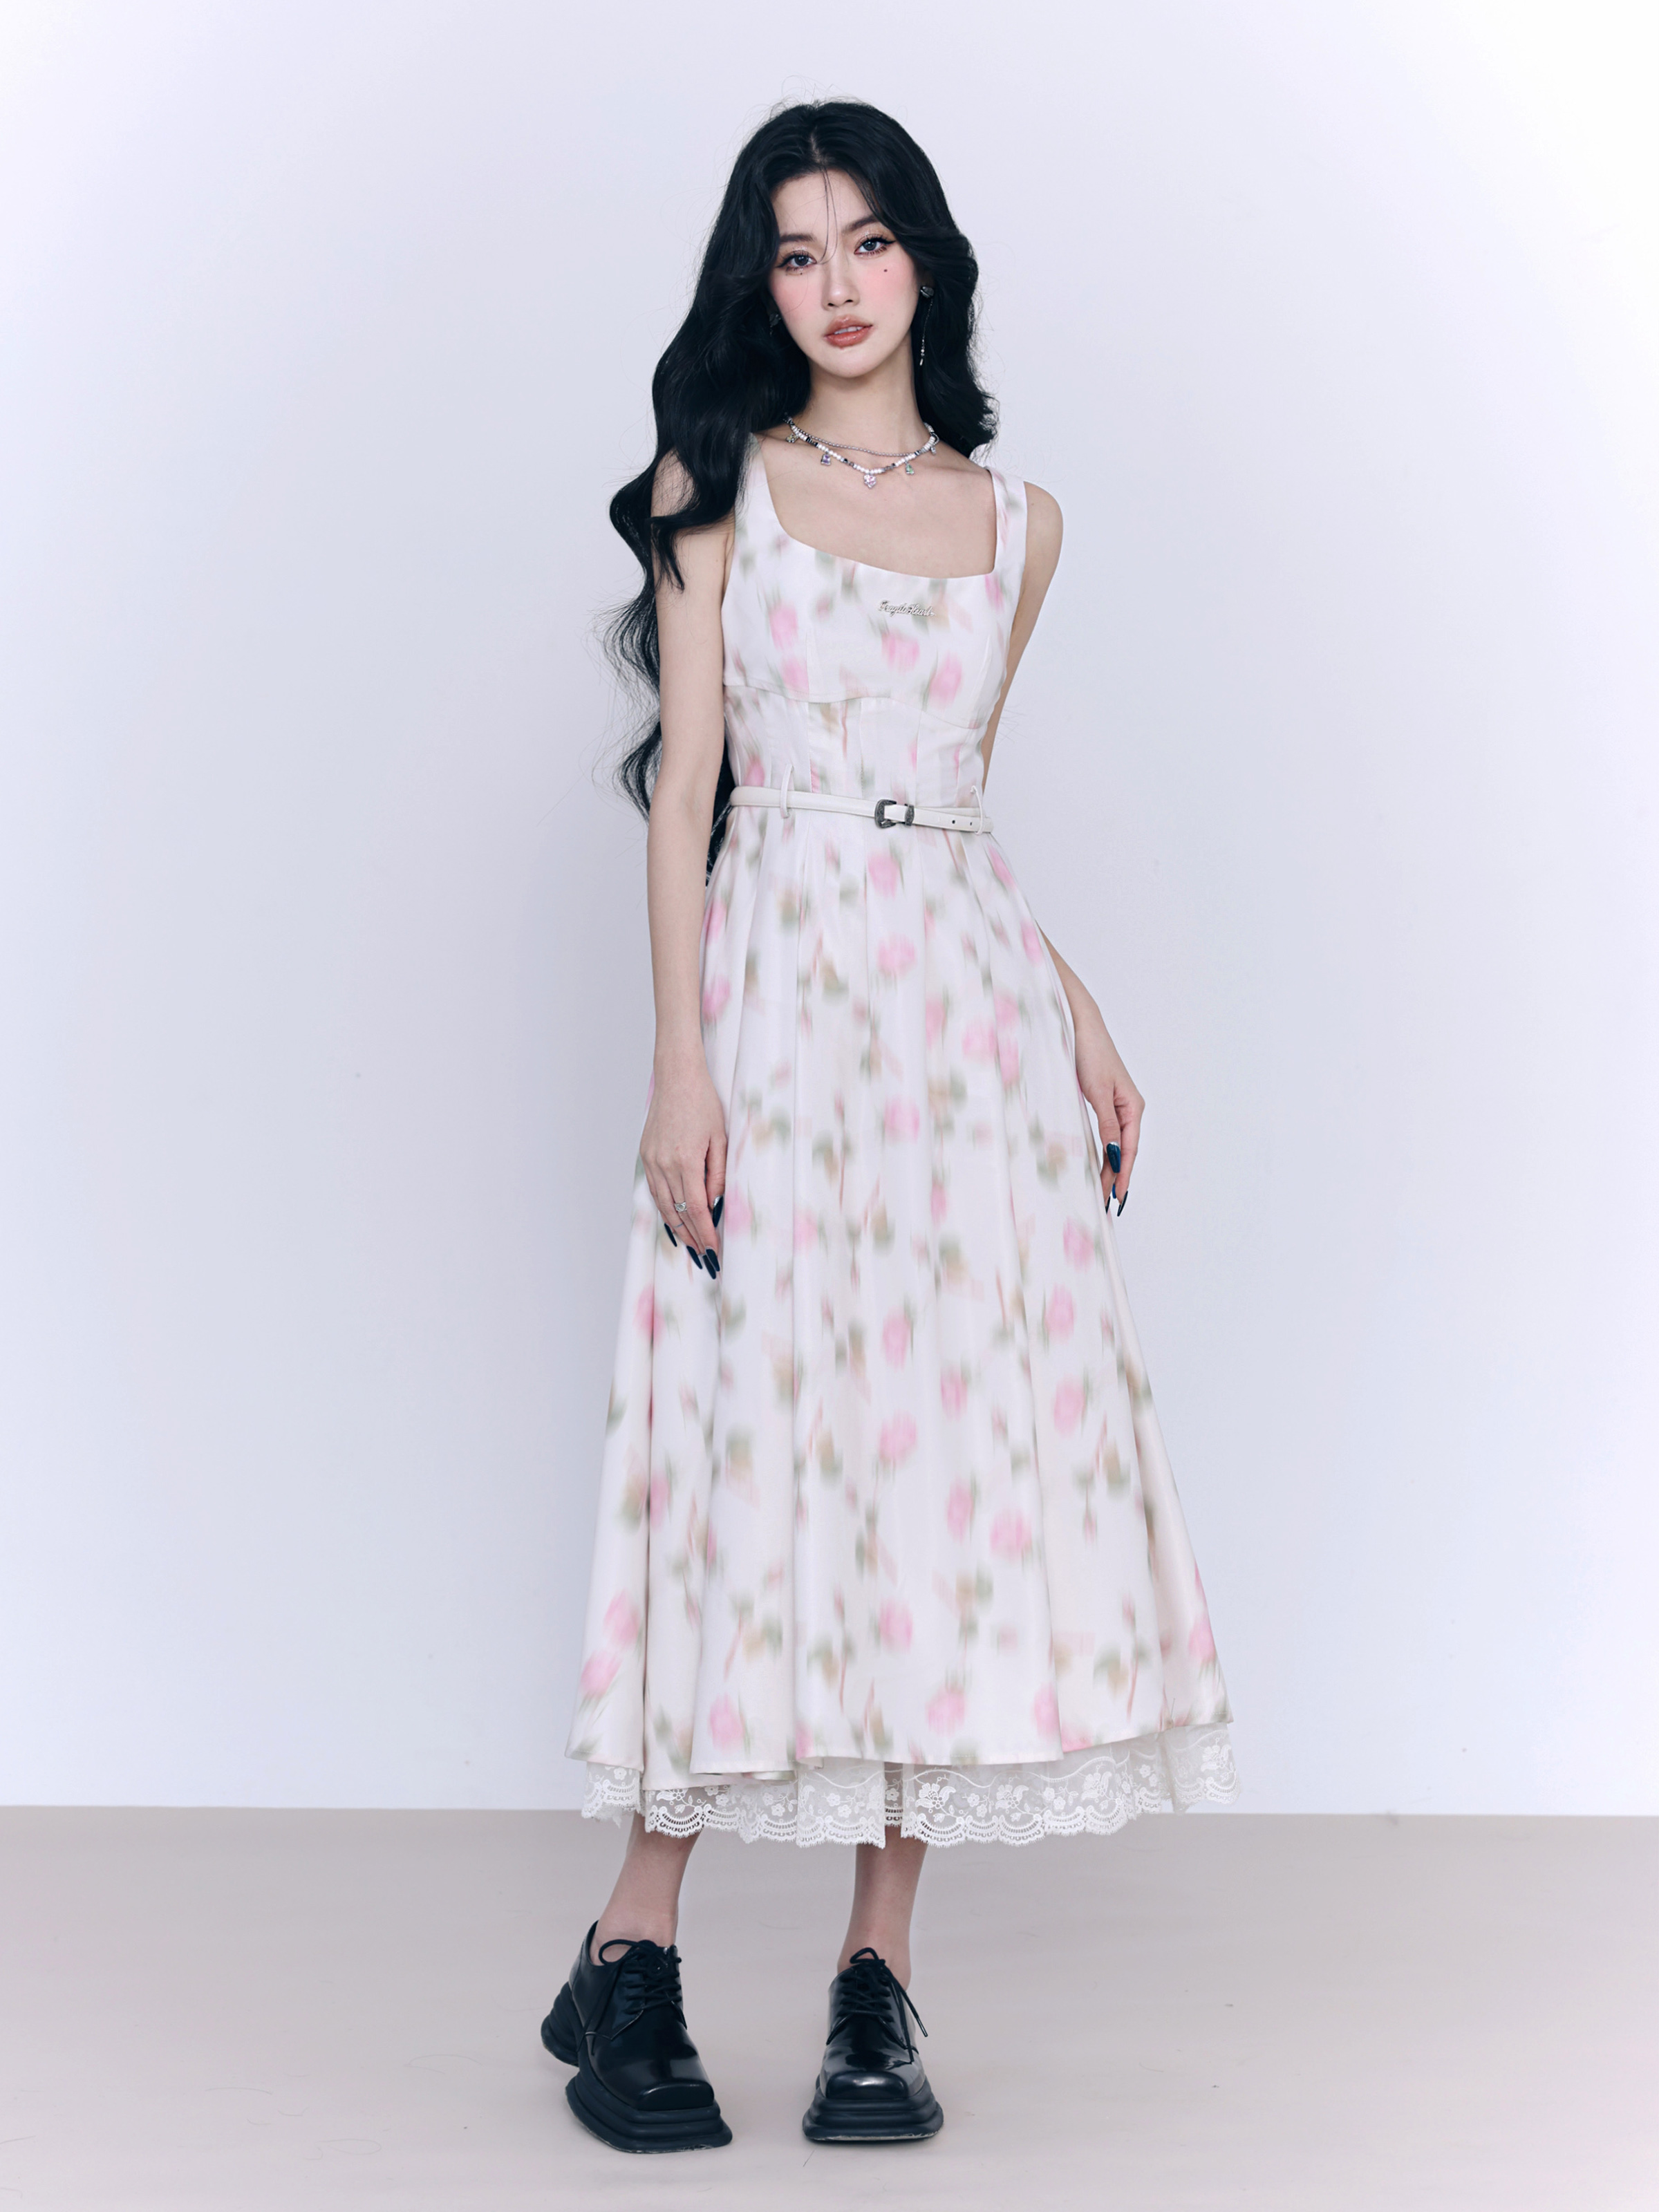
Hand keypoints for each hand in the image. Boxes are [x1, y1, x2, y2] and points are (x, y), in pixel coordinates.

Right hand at [641, 1047, 725, 1277]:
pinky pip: (655, 1190)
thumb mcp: (720, 1139)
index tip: (714, 1250)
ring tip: (690, 1246)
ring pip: (662, 1205)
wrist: (677, 1077)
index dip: (705, 1233)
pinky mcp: (645, 1155)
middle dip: (691, 1238)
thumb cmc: (704, 1103)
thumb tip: (715, 1205)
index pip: (695, 1209)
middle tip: (704, 1258)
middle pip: (676, 1213)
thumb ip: (718, 1175)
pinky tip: (673, 1221)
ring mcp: (651, 1160)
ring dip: (676, 1229)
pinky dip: (664, 1209)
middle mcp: (664, 1164)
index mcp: (685, 1160)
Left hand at [1071, 995, 1143, 1215]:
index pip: (1129, 1150)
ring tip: (1100, 1192)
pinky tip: (1098, 1165)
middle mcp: (1129, 1108)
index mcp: (1133, 1107)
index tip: (1116, 1198)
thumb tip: (1114, 1153)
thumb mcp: (1097, 1091)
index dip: (1123, 1176)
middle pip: (1124, 1151)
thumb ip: (1107, 1124)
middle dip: (1115, 1177)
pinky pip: (1107, 1134)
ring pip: (1115, 1144)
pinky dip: (1102, 1151)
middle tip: (1104, 1204)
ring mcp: (1117, 1105)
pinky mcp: (1104, 1101)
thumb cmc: (1090, 1052)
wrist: (1080, 1024)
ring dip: (1108, 1167)